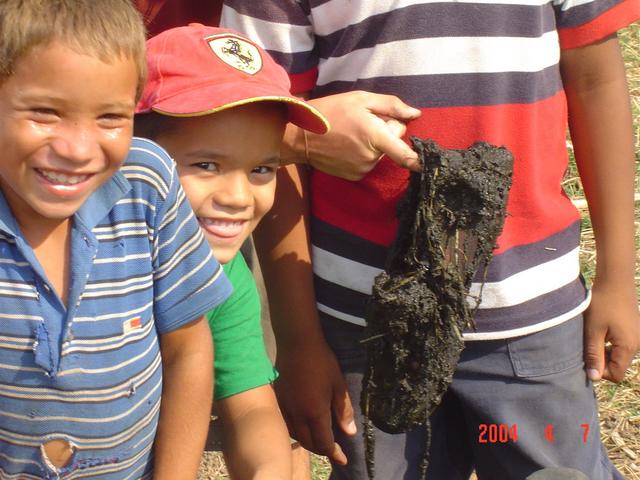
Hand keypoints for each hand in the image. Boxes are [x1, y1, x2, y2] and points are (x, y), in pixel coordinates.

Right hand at [274, 340, 355, 463]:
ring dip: (308, 441)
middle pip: (309, 443)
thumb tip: (349, 433)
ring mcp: (285, 408)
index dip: (334, 453)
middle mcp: (297, 415)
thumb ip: (343, 411)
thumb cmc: (322, 361)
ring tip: (319, 438)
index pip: (324, 443)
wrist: (297, 342)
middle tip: (333, 448)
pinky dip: (296, 431)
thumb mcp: (338, 385)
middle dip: (322, 449)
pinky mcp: (277, 400)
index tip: (343, 459)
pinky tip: (303, 425)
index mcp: (315, 412)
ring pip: (295, 435)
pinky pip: (286, 424)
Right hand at [305, 91, 421, 179]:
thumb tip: (415, 114)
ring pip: (380, 153)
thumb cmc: (330, 112)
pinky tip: (347, 144)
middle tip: (364, 122)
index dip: (418, 159)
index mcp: (375, 137)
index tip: (429, 164)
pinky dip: (363, 153)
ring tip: (352, 133)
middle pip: (392, 144)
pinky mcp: (354, 176)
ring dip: (373, 143)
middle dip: (385, 132)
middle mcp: (371, 158)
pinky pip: (368, 162)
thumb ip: (391, 105)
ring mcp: (362, 169)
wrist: (300, 135)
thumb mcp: (361, 99)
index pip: (405, 155)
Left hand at [583, 281, 639, 382]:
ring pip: (617, 355)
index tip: (586, 356)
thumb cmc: (602, 304)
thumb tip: (593, 378)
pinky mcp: (633, 330)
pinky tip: (599, 331)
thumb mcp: (593, 331)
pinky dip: (608, 343)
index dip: (599, 371)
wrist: (615, 280)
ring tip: (592, 336)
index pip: (616, 374)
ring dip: (603, 351)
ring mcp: (636, 337)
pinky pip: (620, 345)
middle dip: (600, 360)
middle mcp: (637, 344)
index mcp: (628, 347)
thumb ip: (593, 354)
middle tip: (586, 345)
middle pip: (617, 366)